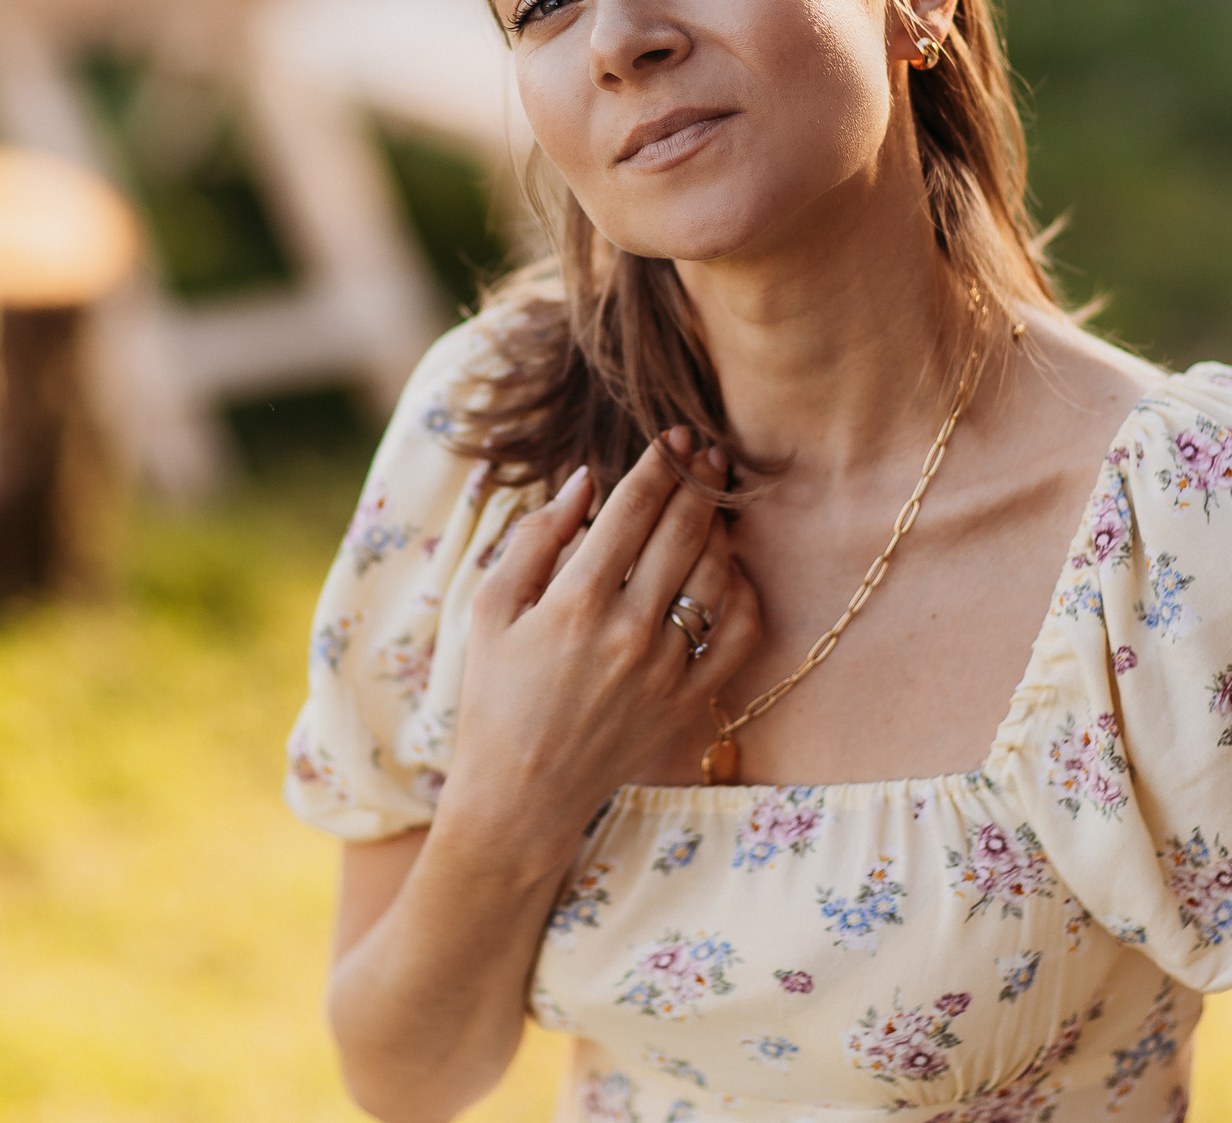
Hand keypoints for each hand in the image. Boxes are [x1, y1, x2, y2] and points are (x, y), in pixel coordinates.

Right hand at [445, 430, 763, 854]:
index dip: (658, 464)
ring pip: (715, 575)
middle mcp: (629, 630)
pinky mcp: (689, 702)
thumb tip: (583, 482)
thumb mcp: (490, 609)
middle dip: (699, 480)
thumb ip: (535, 539)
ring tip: (717, 500)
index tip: (672, 438)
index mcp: (576, 601)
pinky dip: (741, 593)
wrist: (521, 793)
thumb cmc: (495, 694)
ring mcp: (666, 668)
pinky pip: (738, 635)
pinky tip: (730, 569)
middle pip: (683, 531)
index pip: (634, 508)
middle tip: (706, 452)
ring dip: (721, 527)